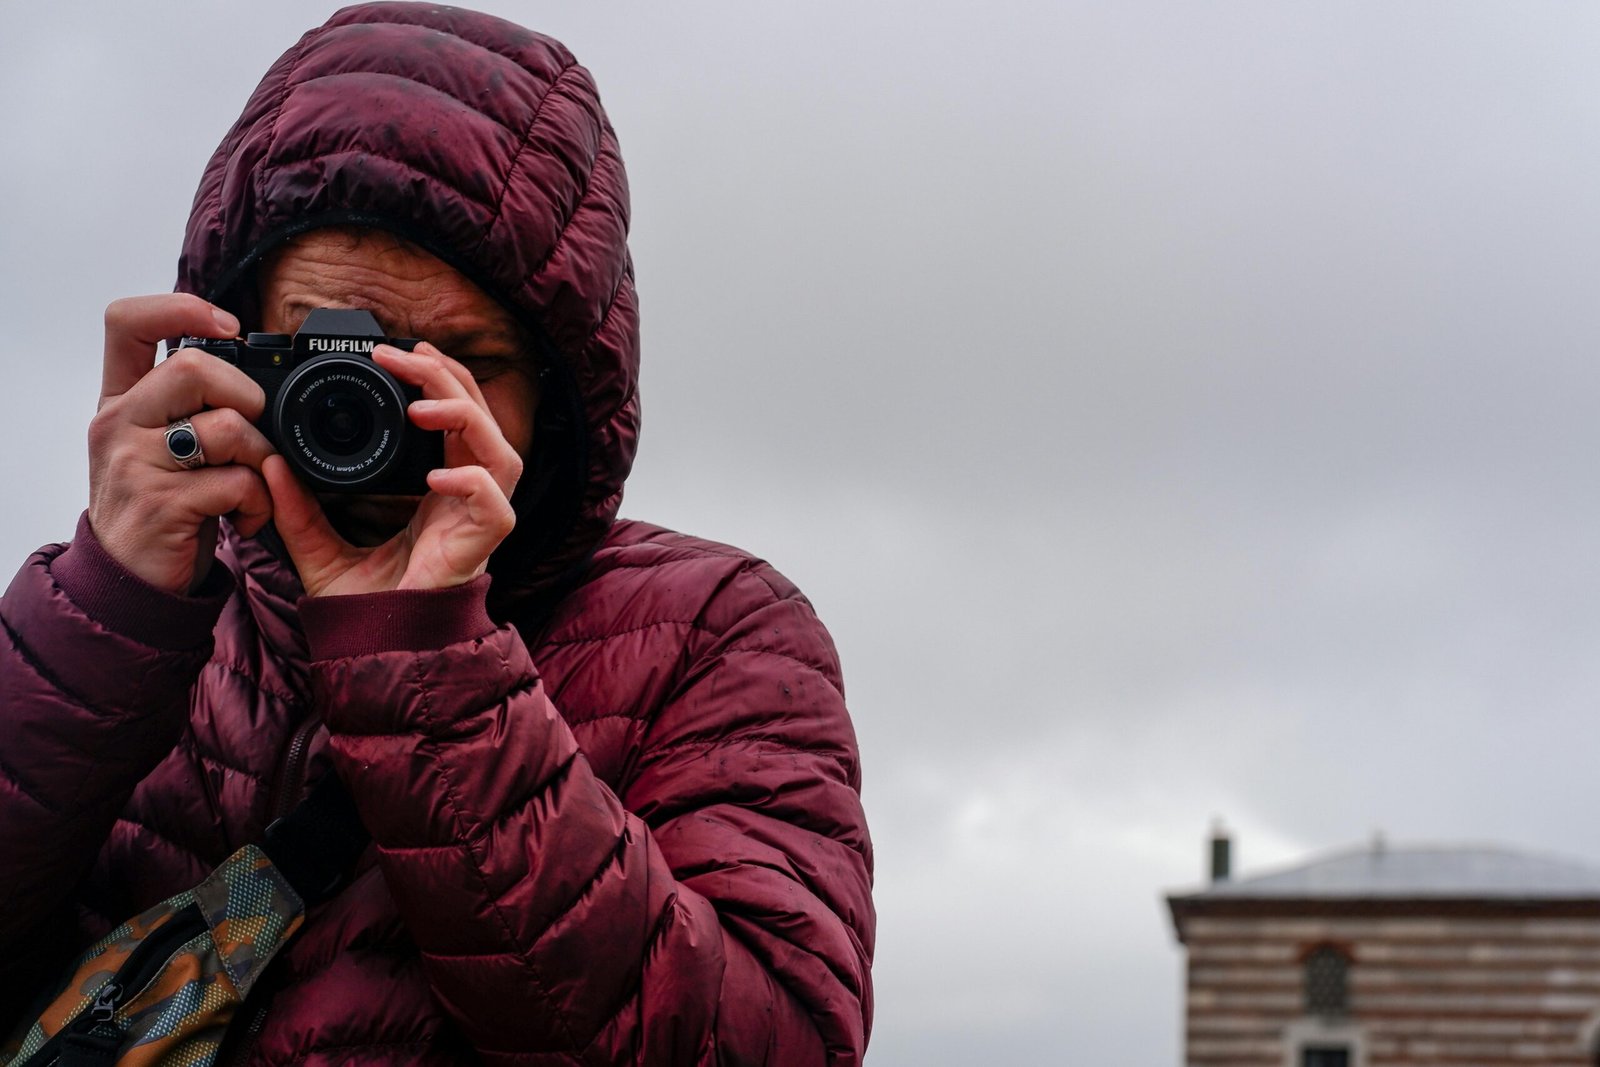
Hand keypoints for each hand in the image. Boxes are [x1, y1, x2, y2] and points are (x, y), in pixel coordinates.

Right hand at [89, 295, 273, 594]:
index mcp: (120, 401)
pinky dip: (260, 502)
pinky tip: (247, 517)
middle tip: (253, 436)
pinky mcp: (162, 504)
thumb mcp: (157, 445)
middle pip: (194, 368)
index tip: (228, 326)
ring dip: (263, 459)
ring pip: (229, 427)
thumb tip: (245, 361)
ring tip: (252, 487)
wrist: (132, 580)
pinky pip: (238, 482)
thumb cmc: (161, 506)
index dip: (181, 307)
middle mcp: (118, 424)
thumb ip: (185, 404)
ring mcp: (135, 464)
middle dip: (247, 397)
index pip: (126, 323)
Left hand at [261, 343, 522, 596]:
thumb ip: (296, 507)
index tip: (397, 355)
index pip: (453, 420)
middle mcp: (466, 500)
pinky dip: (472, 483)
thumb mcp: (314, 546)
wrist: (375, 653)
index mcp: (438, 492)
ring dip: (468, 419)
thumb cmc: (362, 607)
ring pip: (502, 453)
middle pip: (483, 422)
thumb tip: (268, 463)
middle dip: (451, 381)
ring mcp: (477, 524)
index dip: (435, 381)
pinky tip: (437, 476)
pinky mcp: (481, 549)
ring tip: (423, 404)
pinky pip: (496, 507)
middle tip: (409, 356)